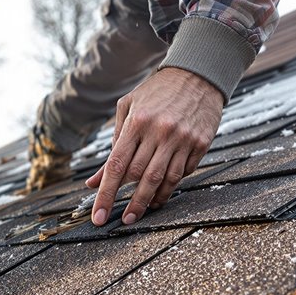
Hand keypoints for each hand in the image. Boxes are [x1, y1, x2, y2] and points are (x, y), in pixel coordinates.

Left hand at [86, 68, 223, 225]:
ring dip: (152, 201)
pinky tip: (163, 192)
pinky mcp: (200, 143)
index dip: (106, 195)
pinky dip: (171, 185)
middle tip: (124, 220)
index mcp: (136, 123)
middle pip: (140, 178)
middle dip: (130, 204)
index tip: (99, 216)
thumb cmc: (157, 92)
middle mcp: (159, 132)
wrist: (198, 74)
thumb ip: (113, 143)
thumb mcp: (128, 108)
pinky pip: (184, 172)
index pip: (116, 166)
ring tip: (143, 212)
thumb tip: (95, 181)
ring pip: (164, 180)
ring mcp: (181, 138)